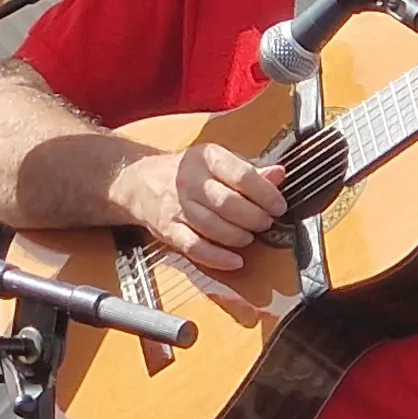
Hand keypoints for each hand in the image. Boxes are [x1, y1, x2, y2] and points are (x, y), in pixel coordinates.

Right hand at [118, 143, 284, 270]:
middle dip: (254, 218)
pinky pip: (194, 247)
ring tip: (249, 237)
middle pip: (228, 203)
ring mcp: (177, 206)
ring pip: (213, 226)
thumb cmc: (186, 172)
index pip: (242, 175)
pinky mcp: (168, 229)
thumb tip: (278, 175)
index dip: (265, 194)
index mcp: (207, 158)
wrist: (139, 182)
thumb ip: (249, 169)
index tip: (278, 206)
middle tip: (265, 223)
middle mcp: (190, 180)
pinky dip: (217, 257)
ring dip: (238, 236)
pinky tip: (235, 260)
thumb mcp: (216, 161)